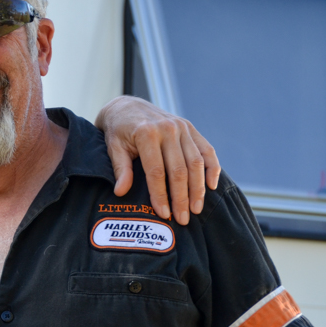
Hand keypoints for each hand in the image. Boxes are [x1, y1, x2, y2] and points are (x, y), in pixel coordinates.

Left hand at [96, 96, 219, 224]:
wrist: (126, 107)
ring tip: (196, 209)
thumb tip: (121, 192)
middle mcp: (167, 129)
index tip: (164, 214)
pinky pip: (206, 150)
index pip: (157, 171)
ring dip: (198, 188)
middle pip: (179, 170)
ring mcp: (182, 127)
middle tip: (183, 219)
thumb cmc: (118, 131)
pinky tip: (211, 186)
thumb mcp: (113, 147)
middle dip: (182, 197)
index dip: (161, 195)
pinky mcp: (190, 127)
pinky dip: (212, 168)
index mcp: (146, 134)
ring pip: (196, 162)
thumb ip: (121, 169)